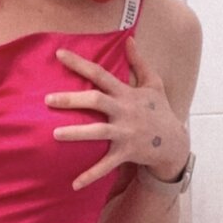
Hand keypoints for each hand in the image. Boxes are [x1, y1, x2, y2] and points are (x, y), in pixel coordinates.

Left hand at [46, 35, 189, 190]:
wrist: (175, 142)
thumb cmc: (160, 110)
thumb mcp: (154, 84)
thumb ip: (139, 62)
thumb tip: (129, 39)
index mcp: (126, 93)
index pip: (101, 74)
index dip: (80, 63)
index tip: (59, 54)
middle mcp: (124, 111)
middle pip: (96, 101)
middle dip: (72, 100)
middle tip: (48, 100)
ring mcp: (125, 133)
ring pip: (98, 132)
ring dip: (77, 134)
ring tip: (54, 134)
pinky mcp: (127, 152)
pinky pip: (106, 165)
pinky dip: (91, 175)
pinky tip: (74, 184)